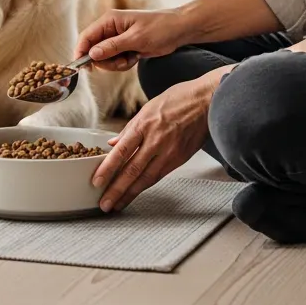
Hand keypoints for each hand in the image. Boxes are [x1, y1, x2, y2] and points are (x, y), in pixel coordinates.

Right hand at [75, 9, 191, 71]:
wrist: (178, 30)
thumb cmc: (159, 28)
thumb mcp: (136, 39)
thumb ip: (112, 47)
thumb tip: (91, 54)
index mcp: (109, 20)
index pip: (87, 36)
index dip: (81, 51)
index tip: (81, 67)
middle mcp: (110, 29)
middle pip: (94, 51)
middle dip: (106, 61)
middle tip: (121, 62)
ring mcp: (116, 39)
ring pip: (104, 59)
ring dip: (116, 64)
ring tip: (132, 58)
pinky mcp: (124, 47)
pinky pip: (115, 61)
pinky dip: (123, 64)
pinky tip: (136, 58)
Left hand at [91, 68, 226, 211]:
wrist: (208, 101)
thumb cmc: (179, 99)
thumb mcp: (149, 107)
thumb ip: (130, 128)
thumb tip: (113, 144)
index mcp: (144, 124)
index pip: (122, 151)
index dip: (108, 168)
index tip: (97, 182)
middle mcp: (156, 140)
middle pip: (132, 170)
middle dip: (116, 189)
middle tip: (104, 204)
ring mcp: (169, 151)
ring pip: (146, 178)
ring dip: (130, 193)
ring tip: (117, 205)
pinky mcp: (180, 158)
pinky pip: (159, 176)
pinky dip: (145, 186)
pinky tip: (136, 193)